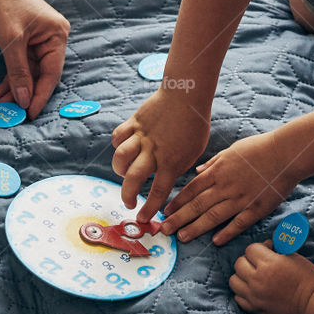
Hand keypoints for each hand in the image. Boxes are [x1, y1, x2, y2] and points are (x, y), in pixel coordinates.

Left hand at [0, 0, 69, 118]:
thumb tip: (24, 99)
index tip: (29, 113)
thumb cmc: (3, 2)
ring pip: (29, 72)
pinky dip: (11, 77)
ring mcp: (40, 39)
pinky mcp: (26, 40)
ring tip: (1, 104)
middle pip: (41, 74)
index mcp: (57, 35)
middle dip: (25, 93)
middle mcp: (52, 38)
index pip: (51, 73)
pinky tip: (0, 91)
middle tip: (12, 113)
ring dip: (15, 88)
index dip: (40, 95)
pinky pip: (21, 64)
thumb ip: (19, 72)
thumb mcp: (11, 41)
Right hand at [111, 89, 209, 217]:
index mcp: (172, 161)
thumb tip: (169, 178)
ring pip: (121, 157)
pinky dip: (117, 145)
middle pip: (133, 177)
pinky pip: (118, 137)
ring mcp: (142, 136)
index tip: (143, 219)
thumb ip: (180, 166)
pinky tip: (123, 148)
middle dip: (127, 194)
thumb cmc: (195, 123)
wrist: (186, 94)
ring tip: (123, 173)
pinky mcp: (134, 123)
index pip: (159, 191)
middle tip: (128, 203)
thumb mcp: (195, 151)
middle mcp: (154, 151)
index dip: (149, 208)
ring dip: (118, 169)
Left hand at [161, 129, 298, 244]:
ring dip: (196, 228)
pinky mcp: (257, 208)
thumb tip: (197, 170)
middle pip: (197, 205)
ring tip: (182, 237)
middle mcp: (225, 186)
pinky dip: (227, 232)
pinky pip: (239, 223)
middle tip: (164, 230)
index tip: (165, 212)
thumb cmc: (260, 148)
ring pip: (213, 216)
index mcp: (218, 171)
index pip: (191, 189)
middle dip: (178, 218)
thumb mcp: (231, 150)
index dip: (177, 202)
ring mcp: (241, 198)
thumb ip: (213, 163)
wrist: (286, 152)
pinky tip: (215, 241)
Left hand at [230, 242, 313, 313]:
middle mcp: (258, 279)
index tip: (269, 250)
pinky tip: (253, 290)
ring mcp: (254, 295)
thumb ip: (277, 248)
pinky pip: (238, 297)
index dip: (260, 248)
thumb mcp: (294, 256)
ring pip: (234, 280)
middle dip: (249, 260)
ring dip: (242, 276)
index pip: (250, 249)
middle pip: (239, 263)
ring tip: (254, 276)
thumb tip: (267, 244)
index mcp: (269, 263)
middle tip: (260, 263)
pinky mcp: (254, 308)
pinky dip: (243, 292)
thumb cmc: (309, 278)